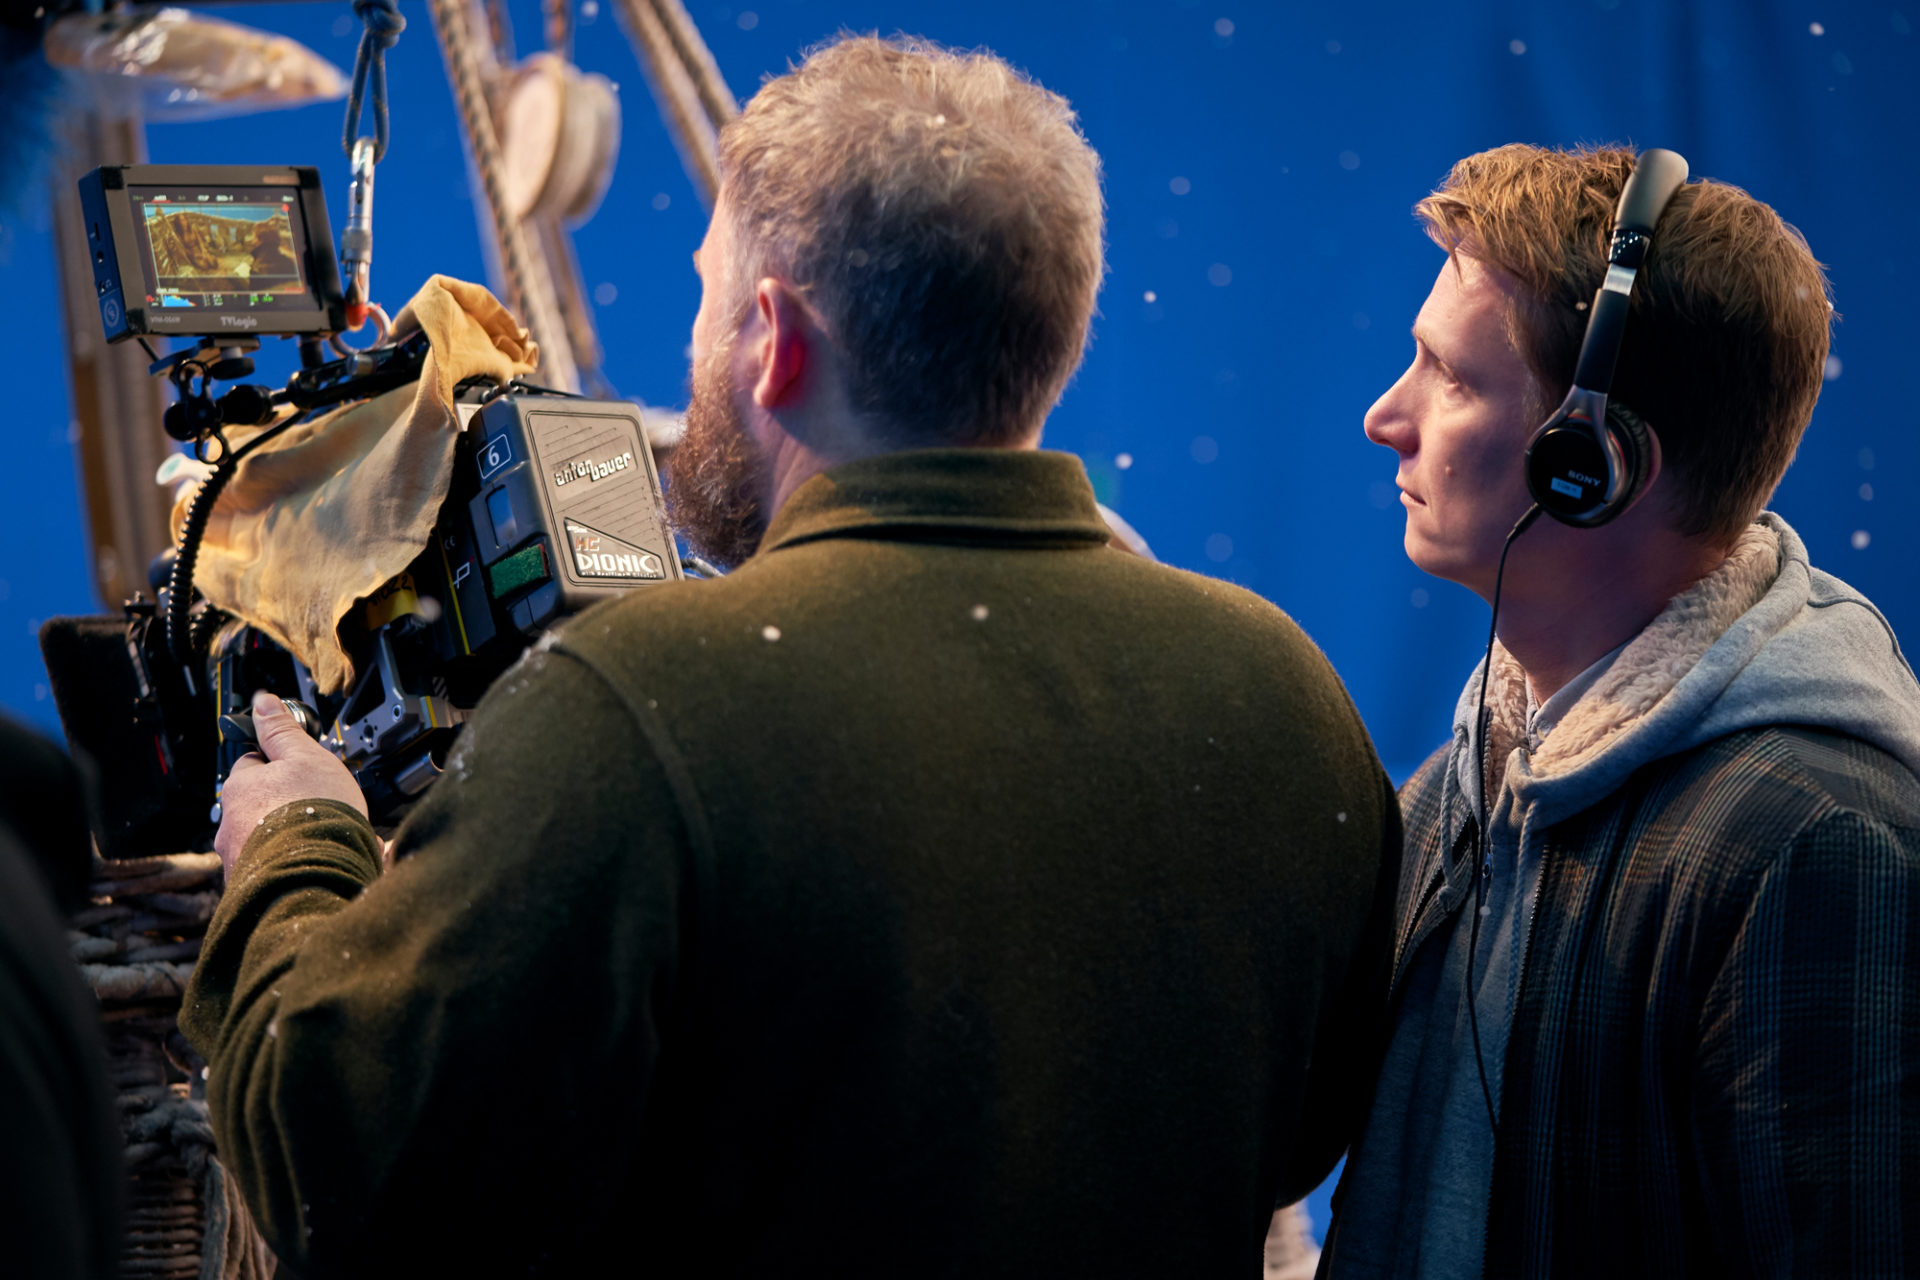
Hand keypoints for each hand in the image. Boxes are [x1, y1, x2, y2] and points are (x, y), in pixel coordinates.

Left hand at [214, 690, 368, 875]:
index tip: (301, 769)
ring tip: (327, 838)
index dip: (281, 765)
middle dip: (285, 805)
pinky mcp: (253, 887)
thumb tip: (262, 702)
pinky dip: (295, 864)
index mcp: (240, 788)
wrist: (315, 877)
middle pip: (259, 805)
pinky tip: (322, 861)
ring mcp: (239, 858)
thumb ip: (282, 730)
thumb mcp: (306, 757)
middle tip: (320, 806)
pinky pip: (275, 869)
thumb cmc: (312, 815)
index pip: (253, 765)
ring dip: (291, 837)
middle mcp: (230, 825)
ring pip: (266, 839)